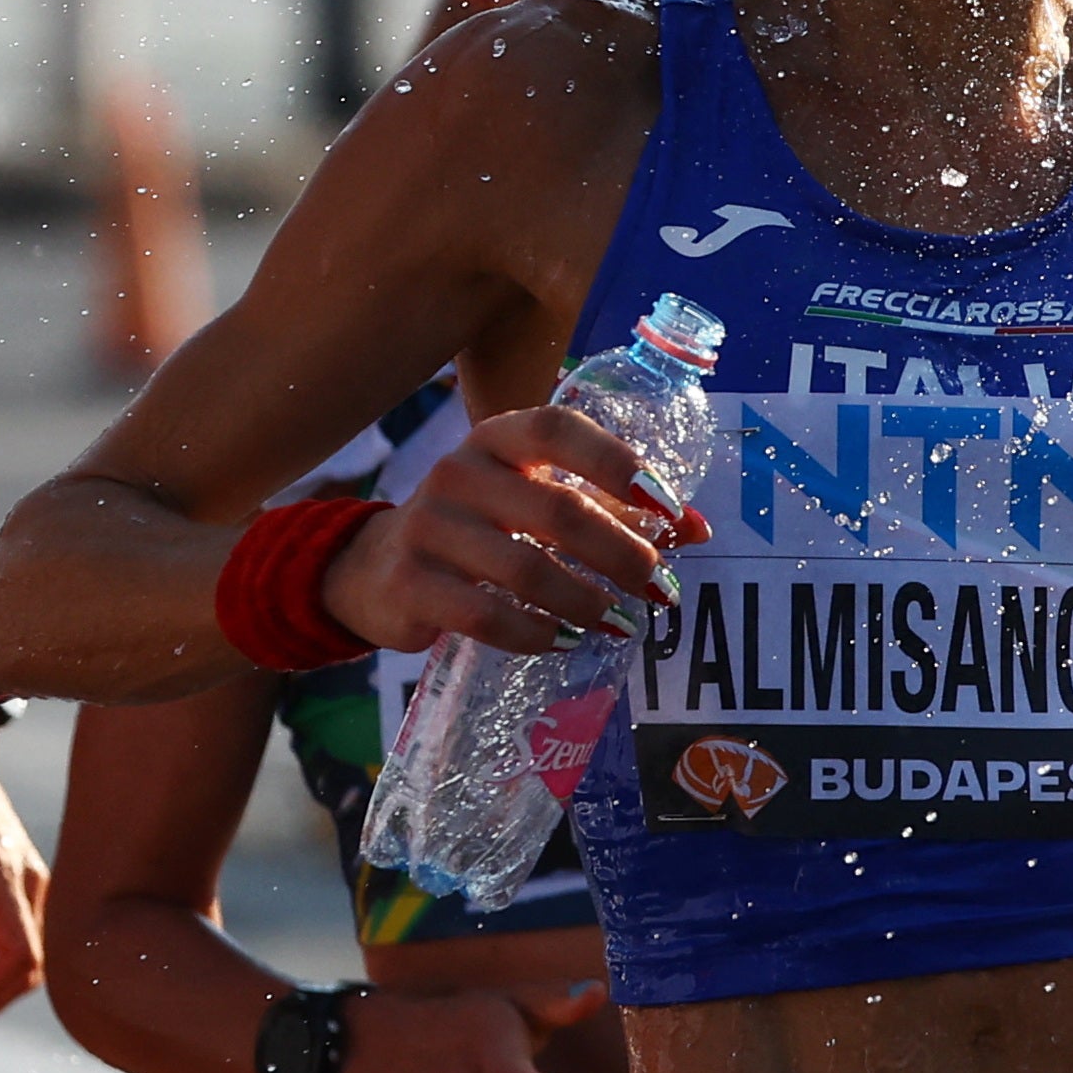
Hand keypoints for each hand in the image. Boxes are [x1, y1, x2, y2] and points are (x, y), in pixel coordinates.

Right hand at [324, 402, 702, 657]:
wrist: (374, 568)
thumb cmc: (477, 528)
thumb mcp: (532, 500)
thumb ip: (611, 508)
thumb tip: (698, 529)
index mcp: (497, 438)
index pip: (559, 430)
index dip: (617, 463)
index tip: (666, 505)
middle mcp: (459, 472)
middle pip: (556, 510)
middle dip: (620, 554)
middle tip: (658, 587)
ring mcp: (428, 526)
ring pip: (525, 569)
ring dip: (586, 603)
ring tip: (620, 623)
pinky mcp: (410, 583)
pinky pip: (486, 615)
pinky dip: (536, 634)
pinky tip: (564, 642)